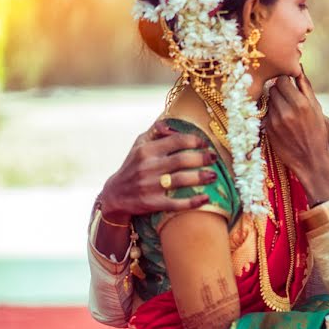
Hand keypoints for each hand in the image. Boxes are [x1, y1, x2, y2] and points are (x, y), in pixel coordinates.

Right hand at [99, 120, 216, 221]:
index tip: (205, 143)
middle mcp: (148, 167)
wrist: (115, 194)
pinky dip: (192, 202)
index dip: (195, 141)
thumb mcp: (139, 145)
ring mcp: (150, 186)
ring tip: (213, 176)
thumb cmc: (133, 166)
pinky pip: (176, 203)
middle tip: (214, 158)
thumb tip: (171, 124)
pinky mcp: (153, 203)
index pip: (176, 141)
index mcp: (147, 150)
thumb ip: (155, 131)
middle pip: (182, 160)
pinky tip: (205, 199)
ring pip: (181, 180)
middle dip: (202, 158)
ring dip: (201, 177)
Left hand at [266, 70, 328, 203]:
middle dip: (279, 91)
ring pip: (268, 101)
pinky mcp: (268, 130)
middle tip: (287, 99)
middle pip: (273, 89)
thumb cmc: (317, 132)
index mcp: (301, 103)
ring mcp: (275, 121)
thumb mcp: (316, 108)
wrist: (311, 159)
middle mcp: (286, 111)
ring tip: (285, 112)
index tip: (288, 85)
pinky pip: (265, 114)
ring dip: (274, 103)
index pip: (282, 80)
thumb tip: (297, 68)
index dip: (285, 81)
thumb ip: (305, 87)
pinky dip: (271, 115)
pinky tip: (281, 123)